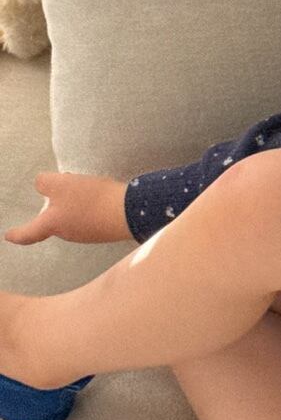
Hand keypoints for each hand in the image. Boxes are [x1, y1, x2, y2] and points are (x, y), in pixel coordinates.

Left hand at [4, 172, 129, 245]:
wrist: (129, 211)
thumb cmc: (90, 199)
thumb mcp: (62, 184)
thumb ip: (45, 183)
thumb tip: (41, 184)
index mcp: (53, 225)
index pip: (28, 234)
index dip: (17, 234)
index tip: (8, 235)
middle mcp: (68, 234)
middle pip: (53, 224)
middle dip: (52, 213)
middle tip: (56, 196)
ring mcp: (88, 234)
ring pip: (73, 221)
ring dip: (73, 208)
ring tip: (82, 191)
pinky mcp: (104, 230)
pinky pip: (90, 219)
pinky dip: (89, 209)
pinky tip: (98, 198)